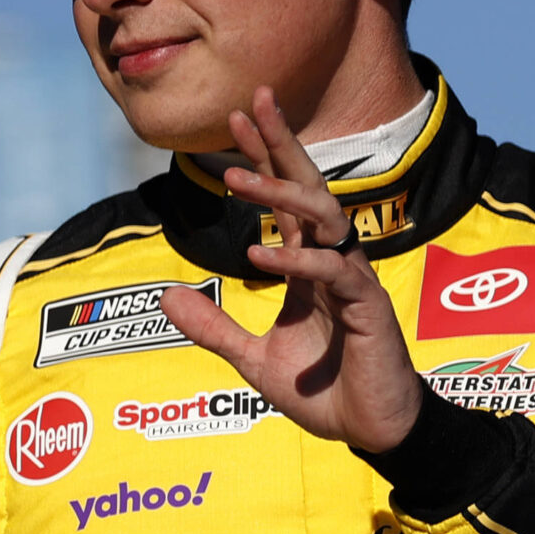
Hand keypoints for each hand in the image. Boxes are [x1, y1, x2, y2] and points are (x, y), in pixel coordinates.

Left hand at [159, 86, 425, 452]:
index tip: (235, 120)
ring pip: (324, 217)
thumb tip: (165, 298)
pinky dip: (295, 260)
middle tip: (253, 102)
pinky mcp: (369, 308)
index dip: (264, 158)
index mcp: (308, 267)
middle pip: (309, 187)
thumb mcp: (252, 360)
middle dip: (281, 144)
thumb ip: (213, 328)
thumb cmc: (322, 393)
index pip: (286, 199)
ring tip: (236, 177)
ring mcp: (353, 280)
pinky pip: (333, 272)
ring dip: (280, 193)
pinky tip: (258, 252)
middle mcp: (333, 262)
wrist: (369, 431)